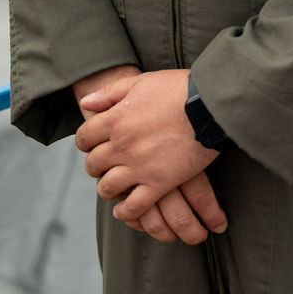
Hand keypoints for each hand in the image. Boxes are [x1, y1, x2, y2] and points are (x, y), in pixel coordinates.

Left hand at [75, 69, 226, 232]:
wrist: (208, 105)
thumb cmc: (177, 89)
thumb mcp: (141, 82)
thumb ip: (110, 93)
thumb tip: (85, 103)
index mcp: (115, 119)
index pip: (84, 138)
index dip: (85, 142)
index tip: (92, 143)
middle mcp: (122, 146)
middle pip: (93, 164)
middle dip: (95, 165)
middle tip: (104, 164)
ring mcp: (139, 167)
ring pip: (108, 187)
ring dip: (107, 188)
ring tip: (113, 186)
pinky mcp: (159, 184)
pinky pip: (134, 206)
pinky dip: (125, 211)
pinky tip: (124, 209)